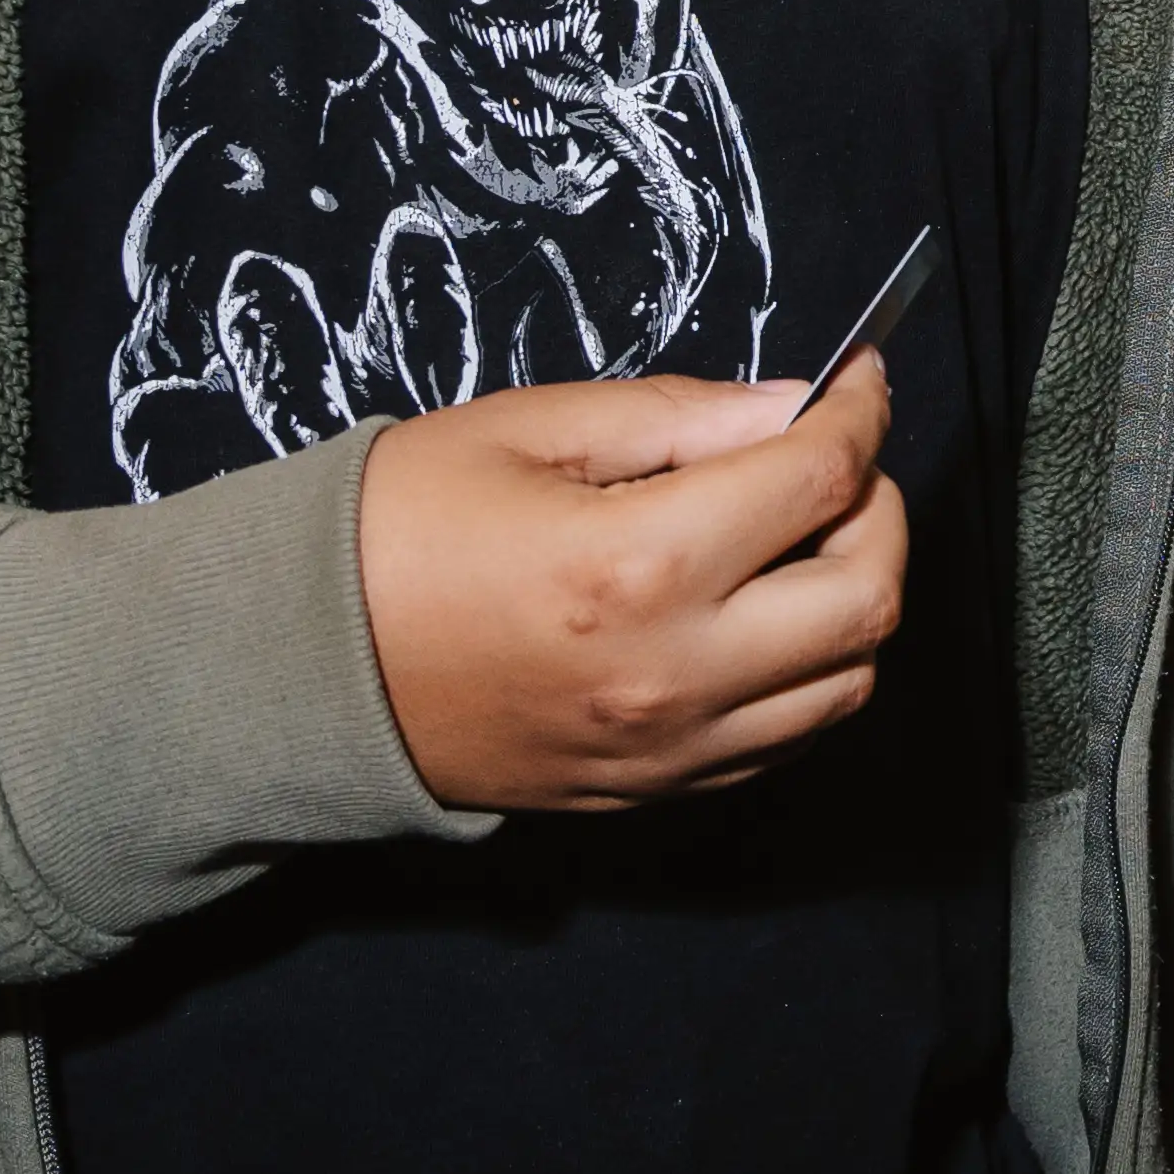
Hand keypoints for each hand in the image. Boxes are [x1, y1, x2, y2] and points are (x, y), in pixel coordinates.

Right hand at [352, 361, 906, 807]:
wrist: (295, 670)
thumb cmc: (394, 532)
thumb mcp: (527, 429)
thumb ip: (679, 417)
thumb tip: (791, 408)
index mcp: (638, 565)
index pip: (819, 481)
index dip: (859, 414)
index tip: (859, 381)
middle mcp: (674, 671)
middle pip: (868, 596)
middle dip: (879, 510)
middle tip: (835, 463)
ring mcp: (667, 747)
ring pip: (847, 681)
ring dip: (853, 600)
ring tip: (797, 540)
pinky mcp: (650, 791)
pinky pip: (784, 738)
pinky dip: (806, 671)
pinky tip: (758, 614)